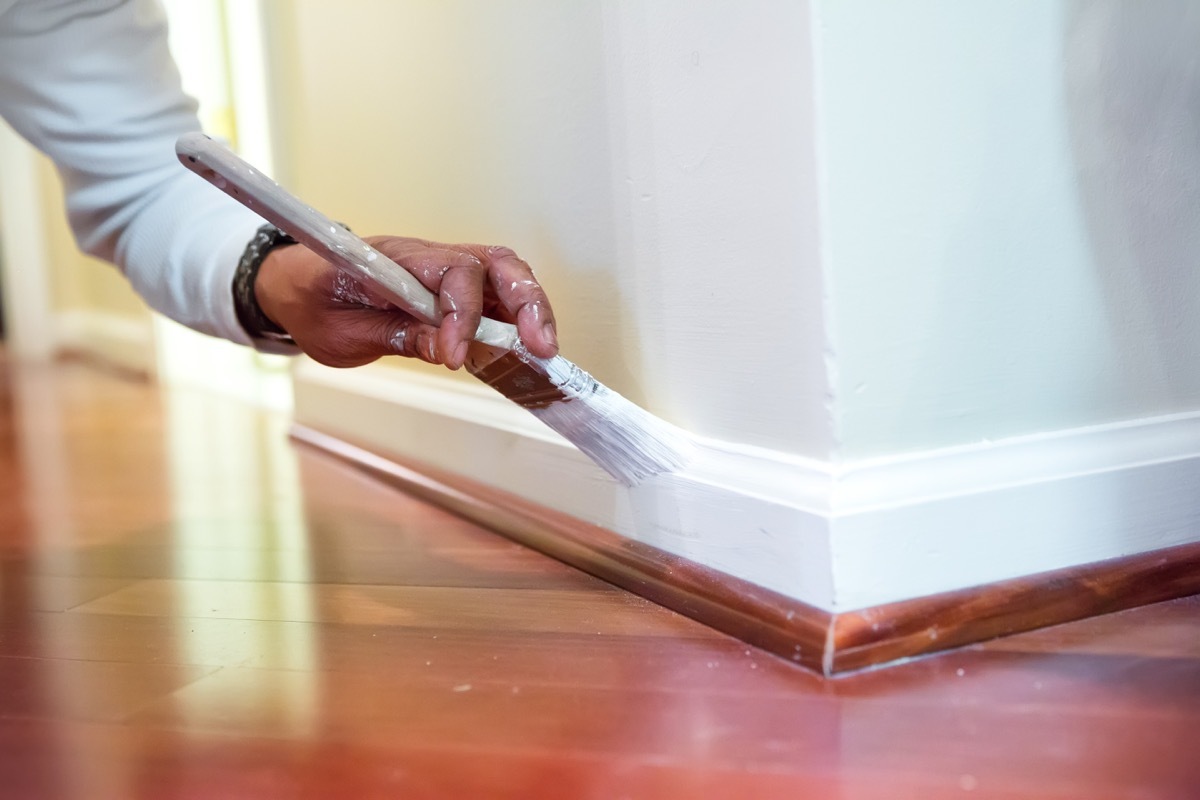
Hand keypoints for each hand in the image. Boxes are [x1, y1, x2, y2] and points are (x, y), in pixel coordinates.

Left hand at [253, 236, 558, 368]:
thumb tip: (446, 348)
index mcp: (392, 260)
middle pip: (494, 262)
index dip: (462, 315)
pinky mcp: (451, 286)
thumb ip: (395, 335)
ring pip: (504, 273)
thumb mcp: (341, 333)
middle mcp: (426, 256)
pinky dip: (518, 318)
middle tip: (540, 347)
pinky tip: (525, 348)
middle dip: (525, 302)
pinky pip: (495, 293)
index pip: (449, 273)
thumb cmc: (312, 301)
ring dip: (531, 309)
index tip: (456, 357)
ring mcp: (442, 268)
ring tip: (543, 350)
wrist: (294, 283)